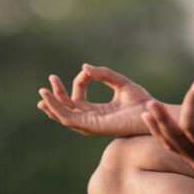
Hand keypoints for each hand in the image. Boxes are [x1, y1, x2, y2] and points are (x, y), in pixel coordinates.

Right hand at [37, 64, 155, 136]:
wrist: (151, 112)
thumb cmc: (140, 101)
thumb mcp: (119, 82)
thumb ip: (103, 74)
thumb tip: (84, 67)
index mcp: (98, 112)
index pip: (79, 97)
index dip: (80, 80)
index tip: (87, 70)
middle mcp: (92, 119)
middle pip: (68, 109)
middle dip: (56, 96)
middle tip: (50, 80)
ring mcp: (91, 124)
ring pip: (64, 115)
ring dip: (52, 104)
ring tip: (42, 91)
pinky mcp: (91, 126)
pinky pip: (68, 118)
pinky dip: (57, 109)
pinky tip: (50, 100)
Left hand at [143, 79, 193, 169]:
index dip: (191, 105)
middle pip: (177, 139)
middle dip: (163, 121)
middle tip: (152, 103)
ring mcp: (193, 158)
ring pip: (170, 143)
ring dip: (157, 126)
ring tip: (148, 108)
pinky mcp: (188, 155)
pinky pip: (169, 144)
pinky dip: (158, 131)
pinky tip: (148, 117)